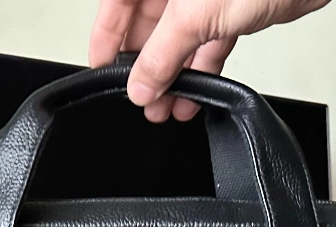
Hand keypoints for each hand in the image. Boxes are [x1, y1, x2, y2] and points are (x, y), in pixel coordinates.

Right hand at [89, 0, 330, 121]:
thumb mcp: (193, 15)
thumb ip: (161, 54)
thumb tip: (140, 86)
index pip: (117, 3)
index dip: (106, 37)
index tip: (102, 70)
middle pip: (147, 24)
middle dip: (144, 66)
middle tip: (141, 98)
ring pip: (178, 40)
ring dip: (172, 76)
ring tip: (165, 107)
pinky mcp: (233, 9)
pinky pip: (206, 45)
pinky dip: (200, 72)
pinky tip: (193, 97)